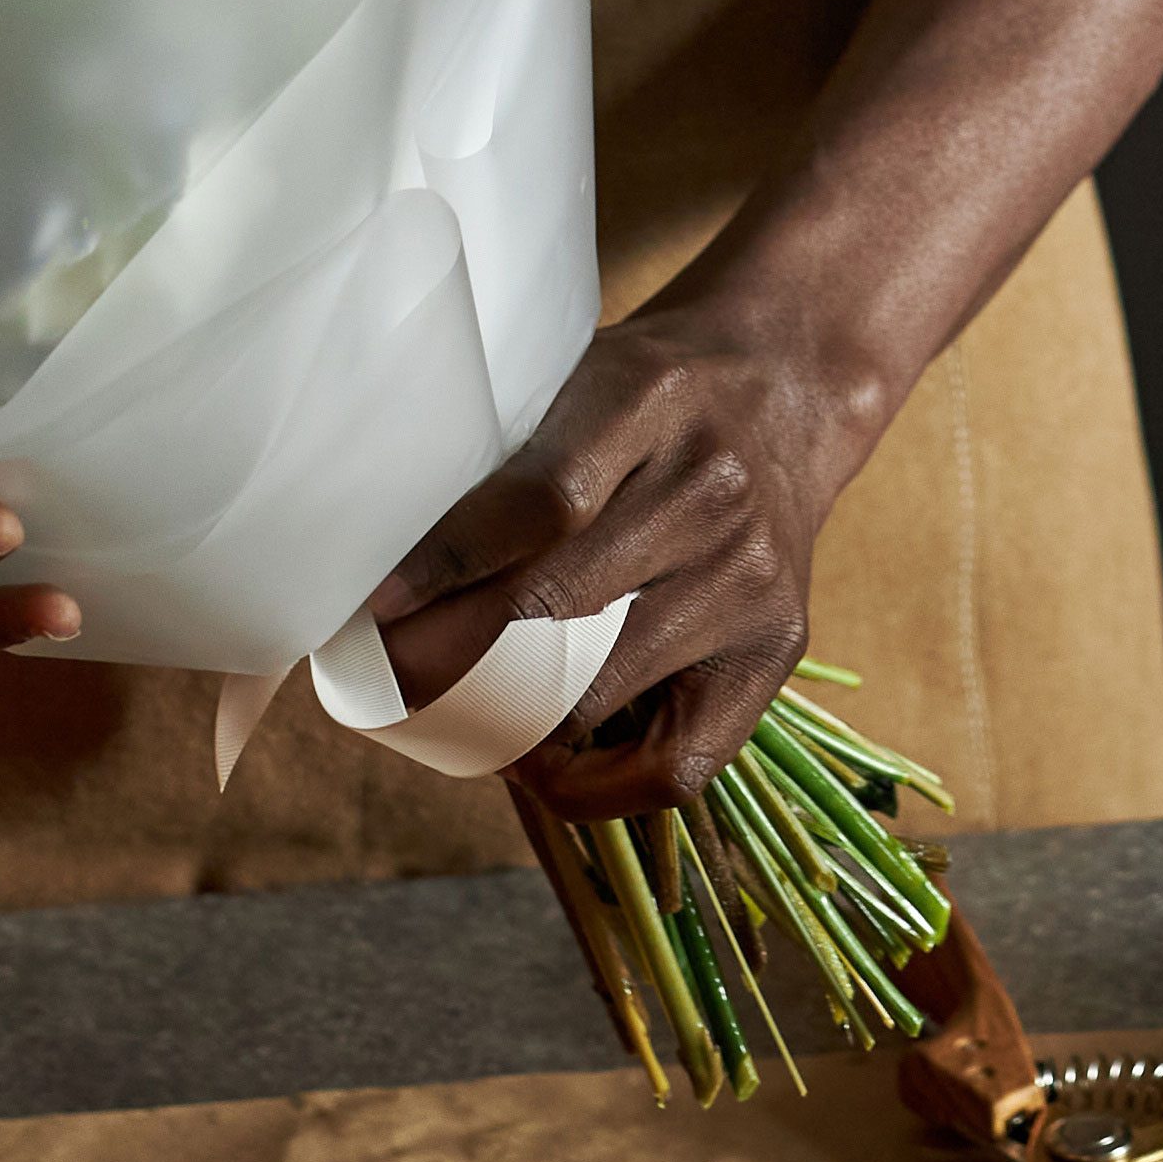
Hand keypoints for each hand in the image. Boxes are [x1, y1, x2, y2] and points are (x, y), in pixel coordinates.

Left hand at [362, 297, 866, 821]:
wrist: (784, 391)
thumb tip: (398, 574)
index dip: (448, 563)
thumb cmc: (653, 394)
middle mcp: (711, 492)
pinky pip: (678, 764)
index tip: (378, 607)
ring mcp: (750, 580)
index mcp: (651, 399)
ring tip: (444, 716)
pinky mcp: (777, 651)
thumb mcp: (581, 376)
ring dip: (501, 721)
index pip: (541, 500)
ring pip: (599, 694)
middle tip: (383, 683)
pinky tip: (538, 761)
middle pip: (557, 609)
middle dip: (448, 662)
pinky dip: (593, 785)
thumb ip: (509, 456)